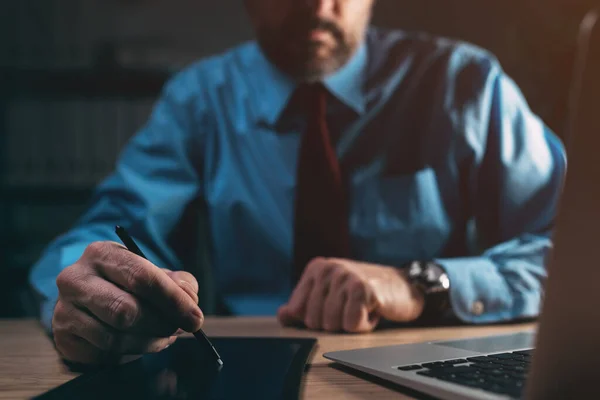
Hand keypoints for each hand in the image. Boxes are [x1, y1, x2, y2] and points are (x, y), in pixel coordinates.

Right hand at [52, 241, 203, 364]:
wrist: (89, 301)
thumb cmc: (129, 285)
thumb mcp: (155, 273)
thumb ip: (178, 282)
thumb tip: (189, 298)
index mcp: (101, 253)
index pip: (141, 276)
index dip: (172, 300)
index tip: (195, 318)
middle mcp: (76, 278)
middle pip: (126, 309)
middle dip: (161, 324)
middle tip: (180, 329)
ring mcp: (64, 309)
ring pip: (115, 336)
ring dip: (149, 341)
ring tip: (164, 336)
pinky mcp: (63, 337)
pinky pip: (103, 353)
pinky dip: (132, 352)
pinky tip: (143, 343)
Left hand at [278, 258, 424, 332]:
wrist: (405, 286)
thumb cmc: (365, 293)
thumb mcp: (331, 296)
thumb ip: (304, 305)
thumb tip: (283, 315)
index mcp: (316, 268)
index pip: (296, 310)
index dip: (315, 320)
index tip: (334, 308)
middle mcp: (329, 268)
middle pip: (313, 320)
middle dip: (334, 323)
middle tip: (352, 308)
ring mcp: (345, 276)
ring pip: (331, 324)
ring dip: (350, 324)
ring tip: (363, 308)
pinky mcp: (363, 288)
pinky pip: (351, 324)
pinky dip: (363, 325)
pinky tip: (373, 310)